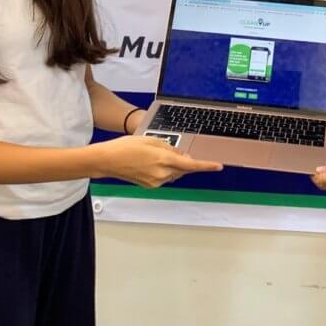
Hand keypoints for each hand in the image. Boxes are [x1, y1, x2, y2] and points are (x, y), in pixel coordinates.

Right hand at [97, 135, 221, 187]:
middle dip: (183, 160)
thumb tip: (182, 156)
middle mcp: (161, 173)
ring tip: (154, 155)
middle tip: (171, 150)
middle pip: (183, 168)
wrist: (108, 160)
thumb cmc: (126, 147)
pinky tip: (150, 163)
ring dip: (172, 165)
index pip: (191, 165)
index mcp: (163, 159)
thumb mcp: (150, 140)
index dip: (206, 165)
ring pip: (174, 173)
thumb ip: (170, 148)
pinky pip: (164, 177)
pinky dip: (163, 170)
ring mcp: (156, 181)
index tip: (218, 166)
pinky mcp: (150, 185)